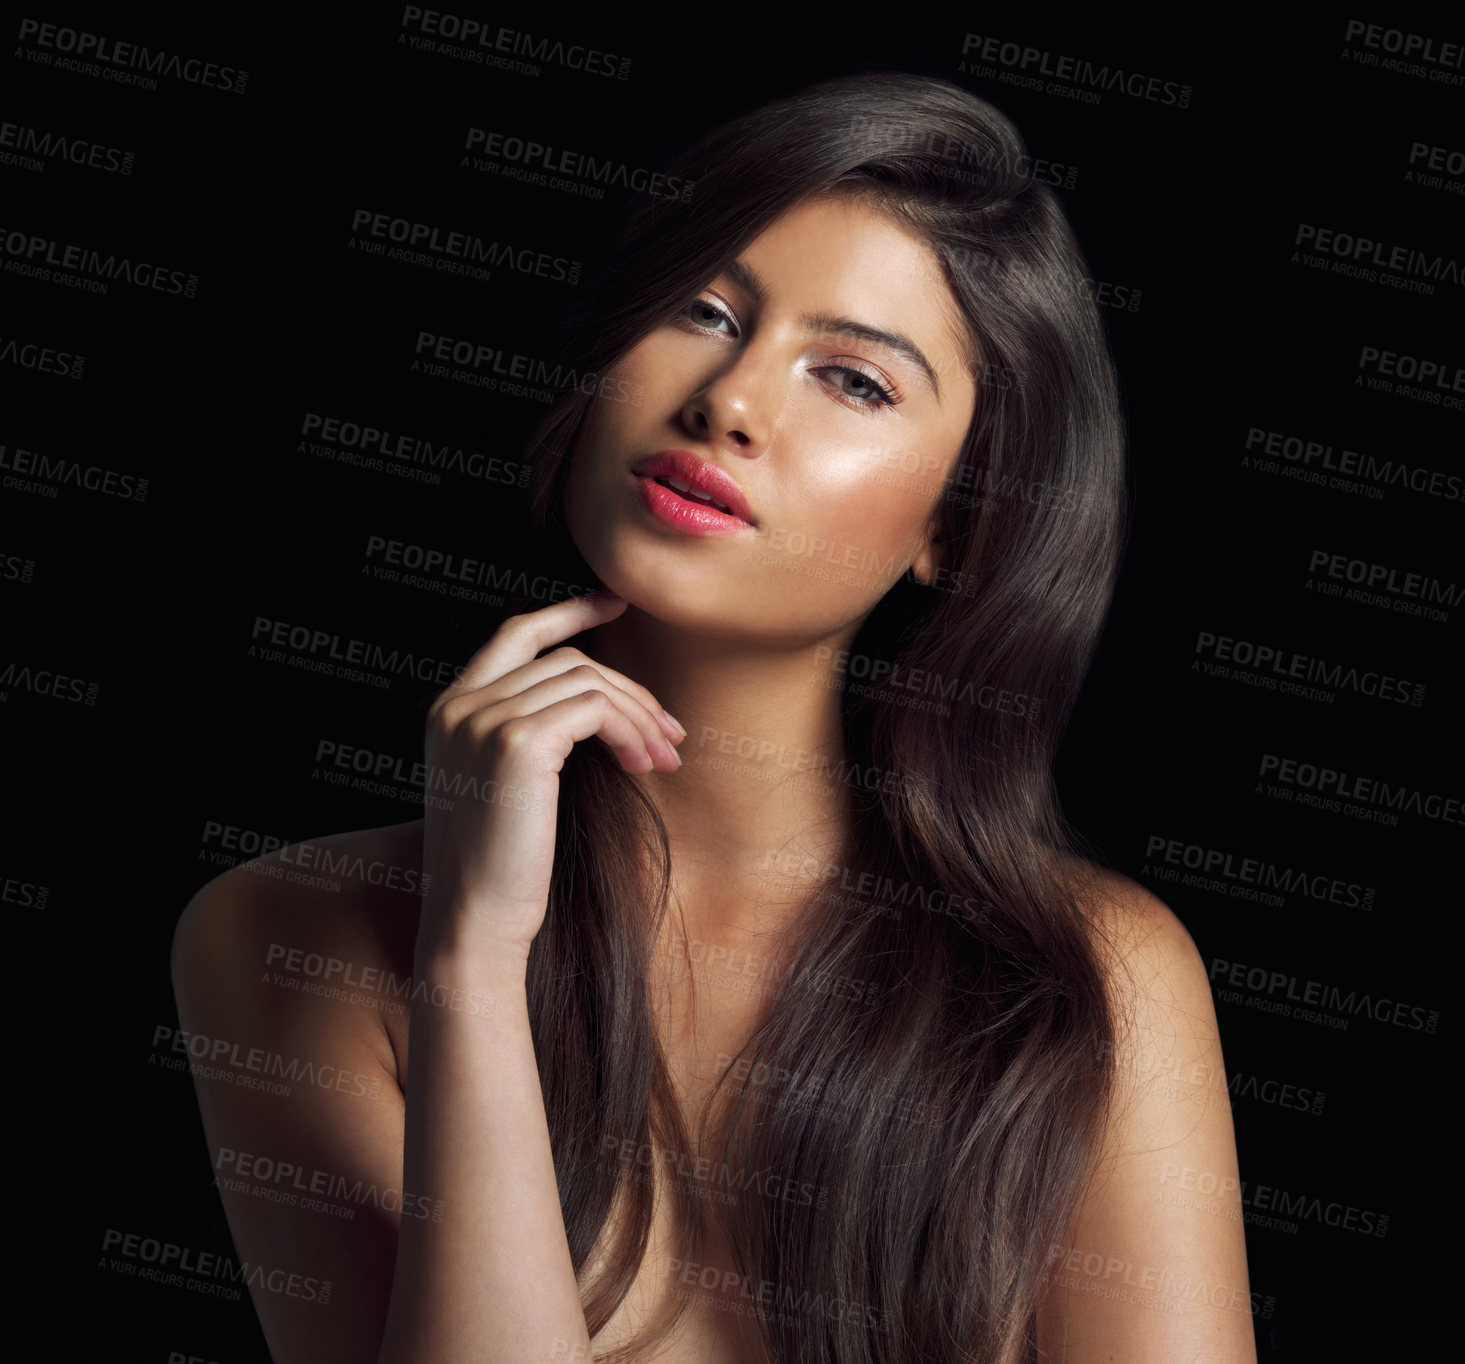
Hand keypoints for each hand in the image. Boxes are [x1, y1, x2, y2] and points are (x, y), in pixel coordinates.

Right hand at [416, 591, 683, 963]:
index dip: (569, 612)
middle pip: (566, 660)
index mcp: (448, 709)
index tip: (616, 603)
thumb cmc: (501, 867)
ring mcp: (483, 719)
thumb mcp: (506, 786)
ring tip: (664, 758)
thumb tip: (598, 701)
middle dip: (629, 689)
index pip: (515, 633)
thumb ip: (529, 734)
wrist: (476, 923)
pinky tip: (644, 764)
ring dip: (638, 716)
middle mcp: (458, 704)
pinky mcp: (517, 742)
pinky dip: (630, 729)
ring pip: (587, 681)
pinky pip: (594, 708)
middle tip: (671, 731)